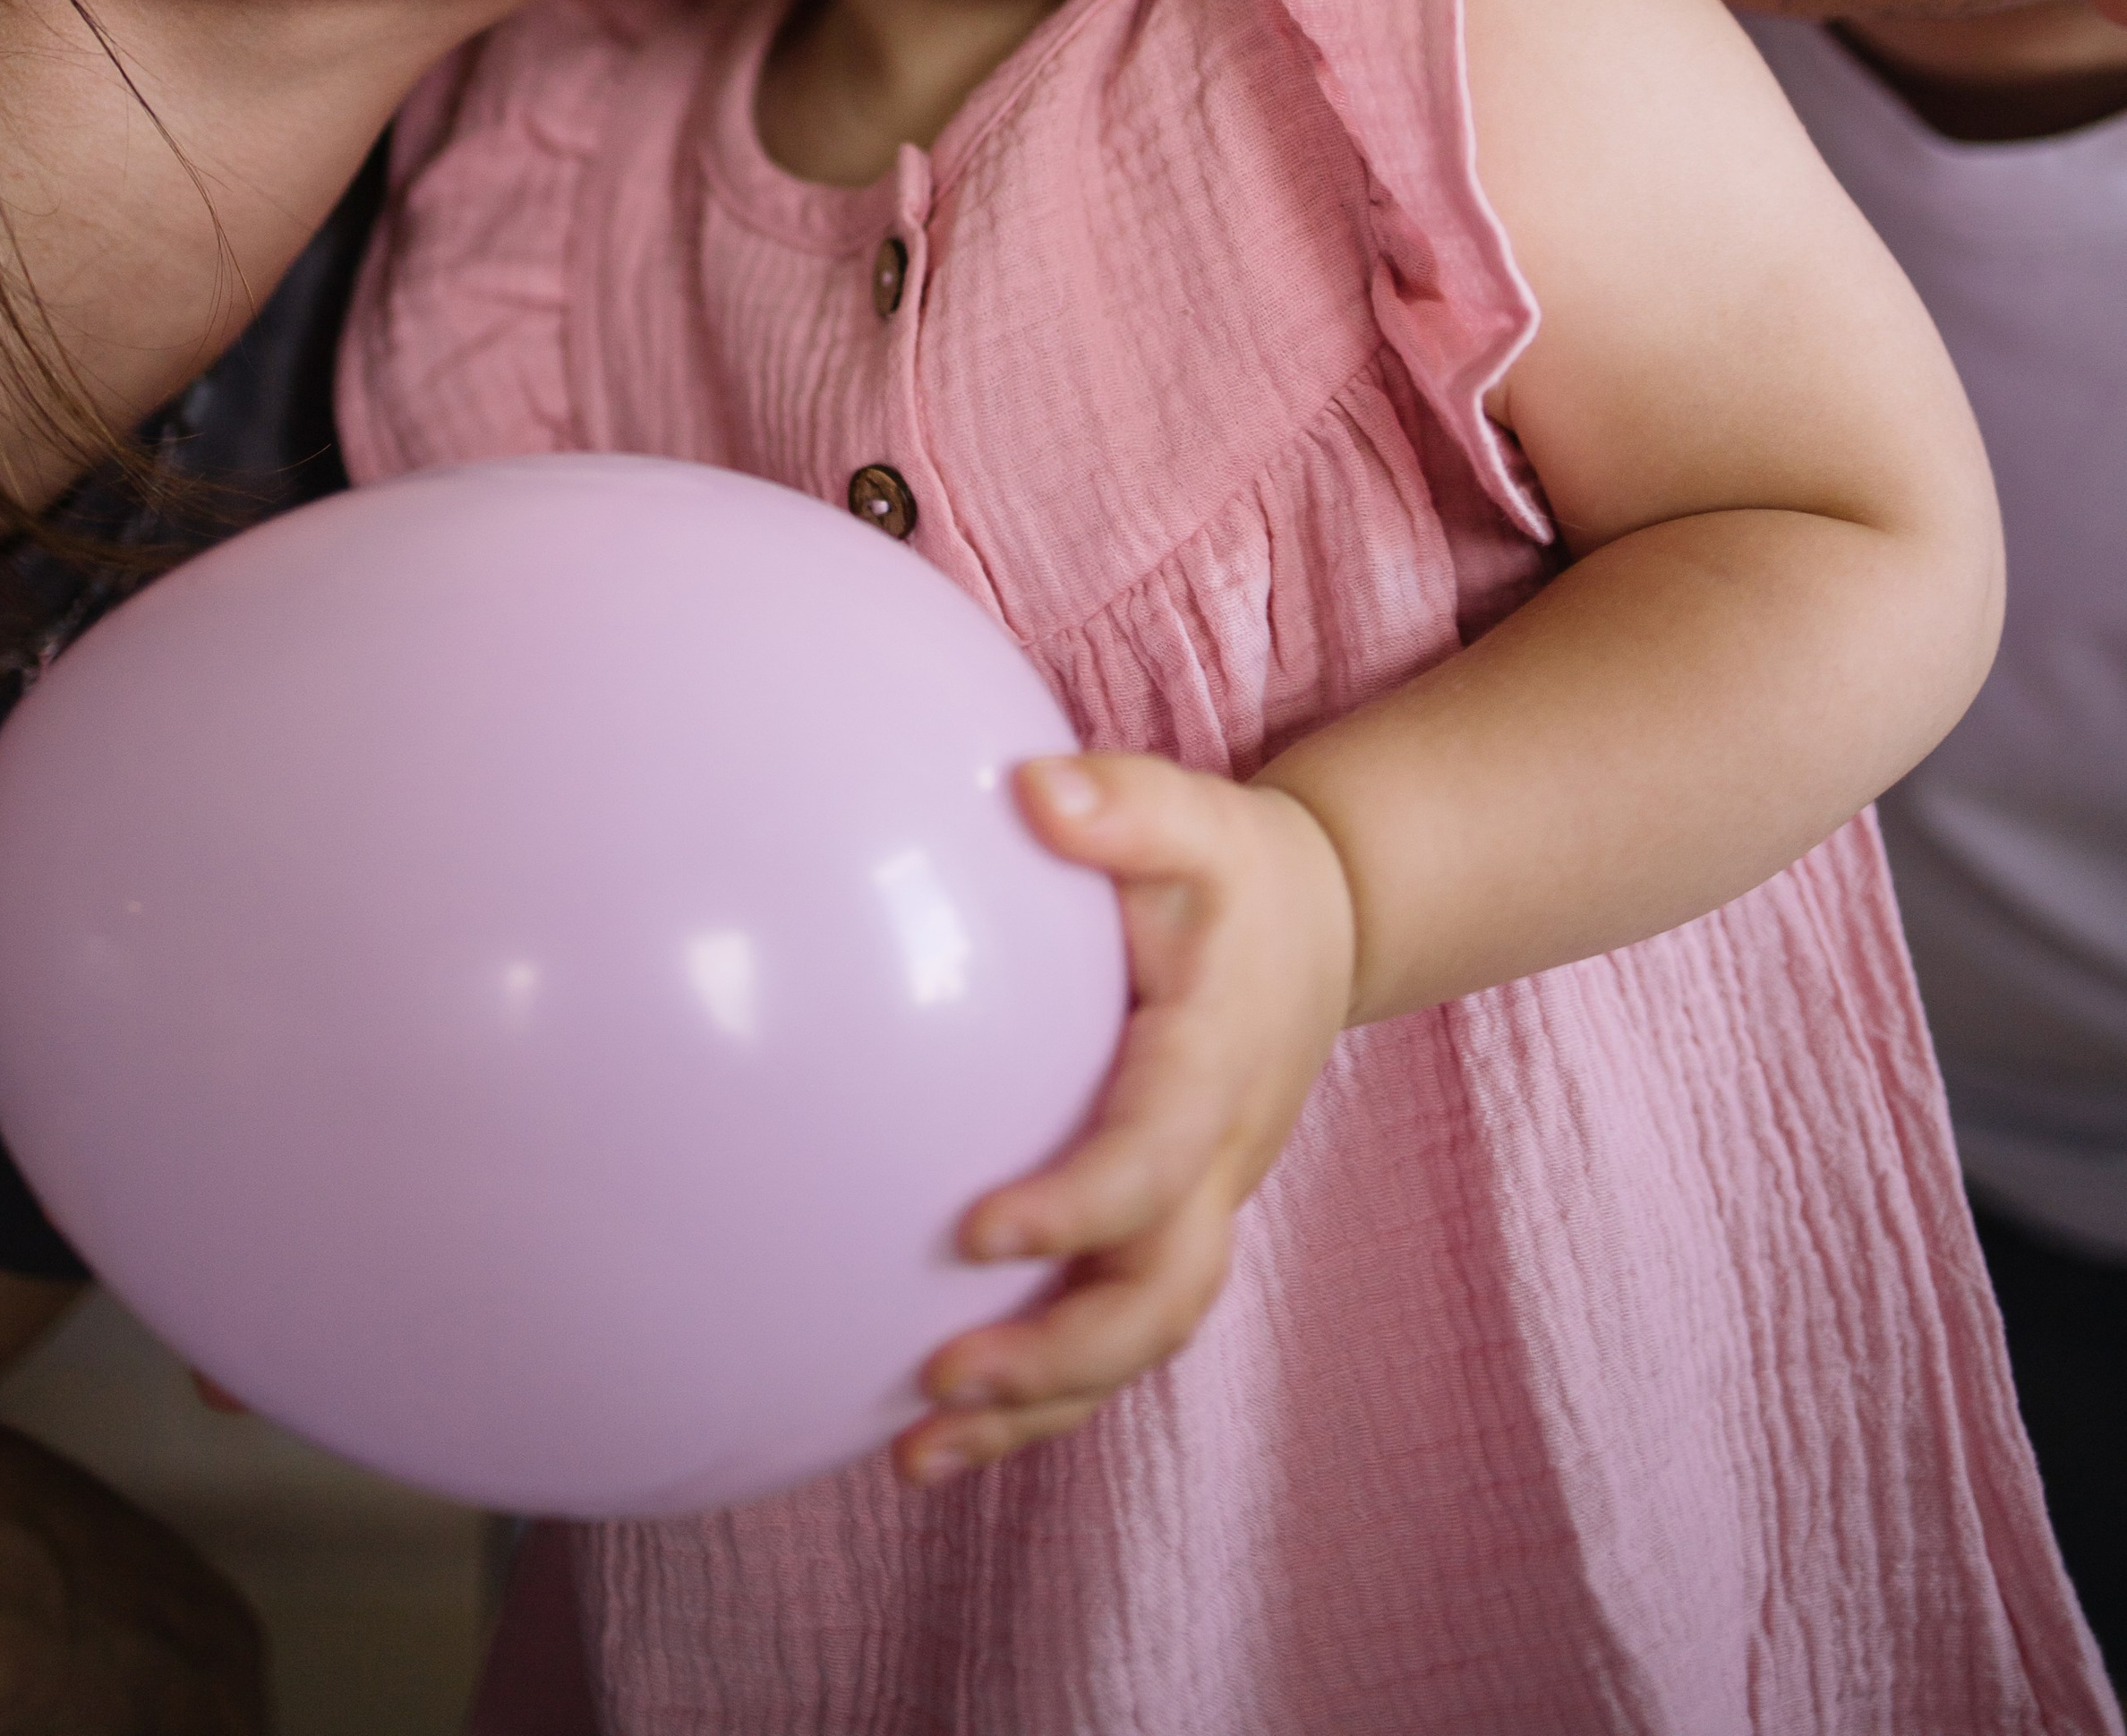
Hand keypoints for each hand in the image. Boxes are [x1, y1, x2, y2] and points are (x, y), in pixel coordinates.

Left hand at [895, 752, 1355, 1488]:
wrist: (1326, 927)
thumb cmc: (1240, 874)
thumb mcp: (1198, 816)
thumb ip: (1124, 804)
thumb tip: (1031, 789)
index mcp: (1214, 1069)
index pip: (1153, 1158)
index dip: (1076, 1207)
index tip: (974, 1230)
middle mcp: (1217, 1161)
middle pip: (1159, 1298)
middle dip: (1058, 1357)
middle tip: (940, 1380)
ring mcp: (1199, 1207)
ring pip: (1139, 1339)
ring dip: (1039, 1407)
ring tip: (916, 1452)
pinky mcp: (1167, 1227)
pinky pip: (1115, 1329)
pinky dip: (1042, 1395)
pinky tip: (937, 1431)